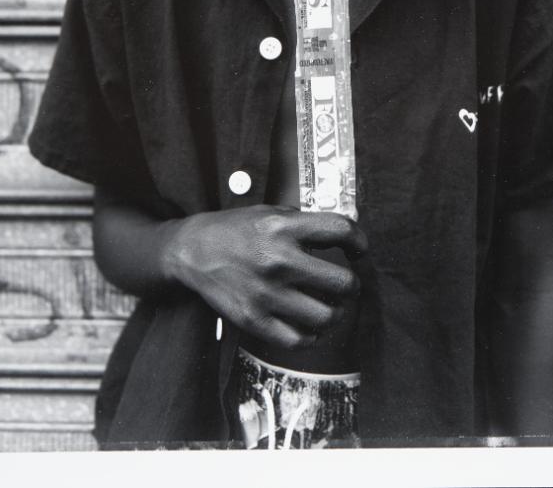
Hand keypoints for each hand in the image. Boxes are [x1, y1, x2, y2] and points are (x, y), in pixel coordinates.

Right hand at [160, 205, 366, 348]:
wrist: (193, 251)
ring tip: (331, 306)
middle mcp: (277, 260)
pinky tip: (310, 325)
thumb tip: (342, 236)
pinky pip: (298, 340)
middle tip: (346, 285)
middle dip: (352, 285)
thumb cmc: (236, 229)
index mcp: (283, 227)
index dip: (359, 241)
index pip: (340, 230)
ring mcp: (266, 293)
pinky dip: (311, 336)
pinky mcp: (253, 319)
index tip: (358, 249)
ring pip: (326, 316)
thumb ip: (304, 223)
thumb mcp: (271, 212)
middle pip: (342, 282)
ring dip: (336, 313)